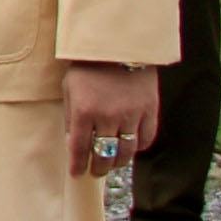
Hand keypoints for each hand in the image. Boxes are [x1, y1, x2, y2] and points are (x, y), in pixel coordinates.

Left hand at [63, 62, 160, 177]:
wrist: (119, 45)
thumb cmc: (89, 66)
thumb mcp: (70, 87)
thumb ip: (70, 116)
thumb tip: (72, 142)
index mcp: (83, 111)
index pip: (79, 149)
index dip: (78, 165)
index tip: (77, 174)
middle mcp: (108, 117)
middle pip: (103, 155)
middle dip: (98, 168)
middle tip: (95, 171)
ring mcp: (131, 115)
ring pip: (126, 152)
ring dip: (118, 162)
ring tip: (112, 164)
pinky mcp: (149, 111)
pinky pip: (145, 139)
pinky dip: (137, 148)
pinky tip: (129, 148)